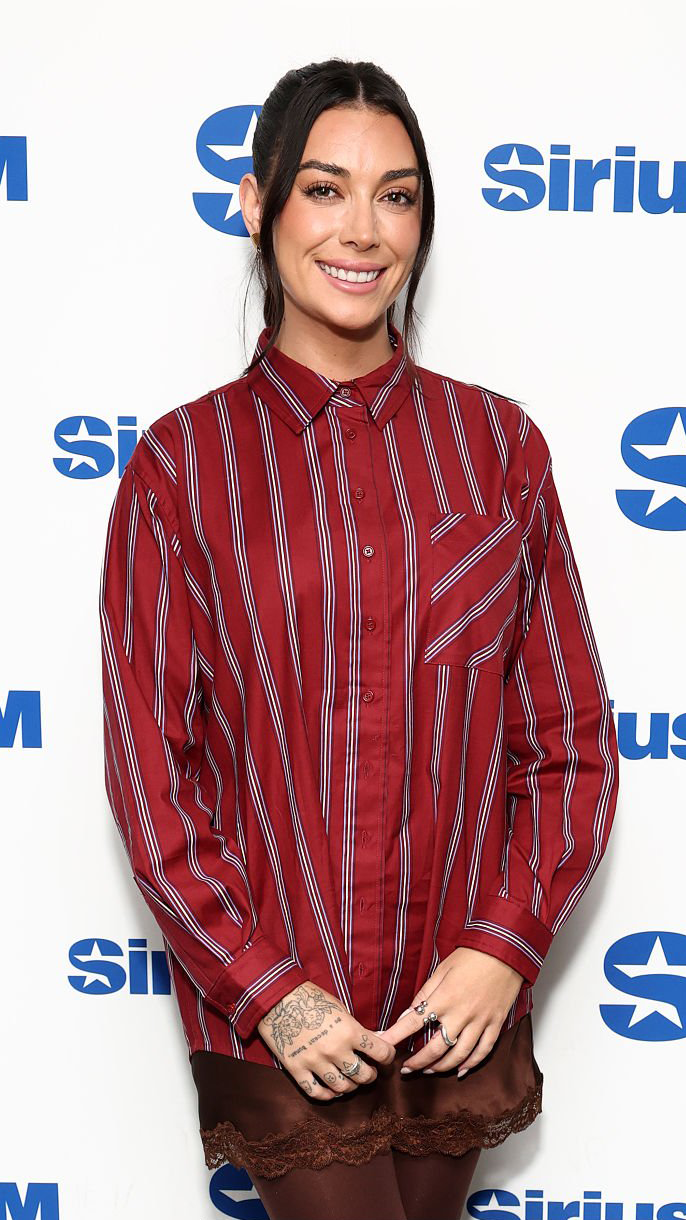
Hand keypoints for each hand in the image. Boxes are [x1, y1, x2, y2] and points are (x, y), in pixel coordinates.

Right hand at [257, 981, 394, 1099]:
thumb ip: (356, 1029)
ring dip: (351, 1086)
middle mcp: (335, 1050)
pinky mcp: (296, 1069)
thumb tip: (375, 1042)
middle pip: (364, 1075)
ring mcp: (315, 1062)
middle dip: (371, 1075)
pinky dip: (327, 1095)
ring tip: (351, 1080)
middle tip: (369, 1070)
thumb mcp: (340, 1009)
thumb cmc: (311, 998)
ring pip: (342, 1088)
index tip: (386, 1057)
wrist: (276, 997)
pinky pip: (316, 1093)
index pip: (381, 1052)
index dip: (388, 1056)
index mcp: (349, 1030)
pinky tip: (331, 1090)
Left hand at [376, 948, 524, 1075]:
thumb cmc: (470, 957)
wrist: (503, 952)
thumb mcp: (441, 971)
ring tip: (429, 1071)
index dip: (395, 1036)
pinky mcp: (495, 1024)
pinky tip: (460, 1071)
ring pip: (459, 1055)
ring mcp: (480, 1022)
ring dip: (441, 1067)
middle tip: (406, 1069)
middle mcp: (461, 1014)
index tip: (382, 1046)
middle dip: (418, 1062)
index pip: (413, 1023)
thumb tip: (408, 1015)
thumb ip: (424, 995)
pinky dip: (471, 1064)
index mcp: (444, 998)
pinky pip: (483, 1051)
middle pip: (436, 1048)